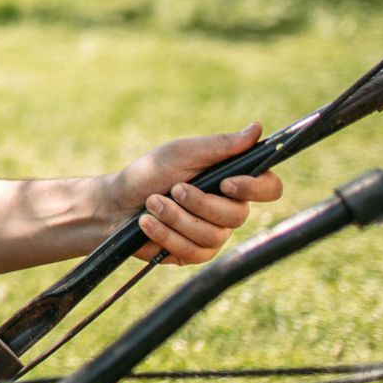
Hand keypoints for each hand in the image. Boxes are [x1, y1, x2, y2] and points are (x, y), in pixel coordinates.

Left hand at [112, 123, 284, 263]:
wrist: (113, 205)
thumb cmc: (148, 173)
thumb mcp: (181, 153)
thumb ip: (220, 145)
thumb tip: (257, 129)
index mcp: (231, 181)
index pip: (269, 188)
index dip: (255, 188)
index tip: (226, 183)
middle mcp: (228, 209)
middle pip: (237, 215)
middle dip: (199, 203)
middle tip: (173, 189)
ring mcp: (213, 235)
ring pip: (212, 235)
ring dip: (176, 217)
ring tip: (152, 203)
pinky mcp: (193, 254)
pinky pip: (191, 251)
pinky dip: (165, 234)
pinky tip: (147, 223)